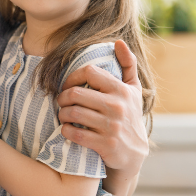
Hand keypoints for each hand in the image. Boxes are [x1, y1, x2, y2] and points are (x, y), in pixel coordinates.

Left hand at [57, 40, 147, 173]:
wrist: (134, 153)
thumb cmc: (130, 115)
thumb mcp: (133, 90)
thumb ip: (128, 65)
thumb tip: (119, 42)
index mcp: (122, 90)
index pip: (89, 72)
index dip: (72, 77)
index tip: (67, 85)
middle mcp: (118, 107)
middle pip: (75, 93)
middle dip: (62, 97)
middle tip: (61, 101)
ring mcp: (111, 126)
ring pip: (72, 113)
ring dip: (62, 114)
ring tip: (63, 114)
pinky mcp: (105, 145)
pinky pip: (74, 133)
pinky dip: (65, 130)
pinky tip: (67, 129)